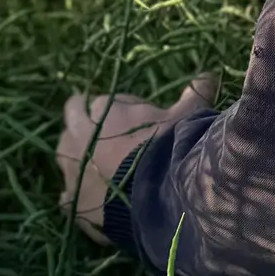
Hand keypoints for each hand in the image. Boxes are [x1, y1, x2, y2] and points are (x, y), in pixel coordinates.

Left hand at [59, 80, 214, 241]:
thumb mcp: (187, 115)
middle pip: (73, 119)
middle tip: (109, 138)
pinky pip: (68, 194)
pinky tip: (96, 201)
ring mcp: (69, 167)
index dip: (121, 111)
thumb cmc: (169, 147)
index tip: (138, 123)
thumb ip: (194, 94)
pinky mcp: (69, 199)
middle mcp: (77, 132)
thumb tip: (209, 74)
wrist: (157, 195)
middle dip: (87, 124)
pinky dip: (79, 195)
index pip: (105, 102)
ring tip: (102, 169)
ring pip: (65, 154)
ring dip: (79, 157)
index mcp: (102, 108)